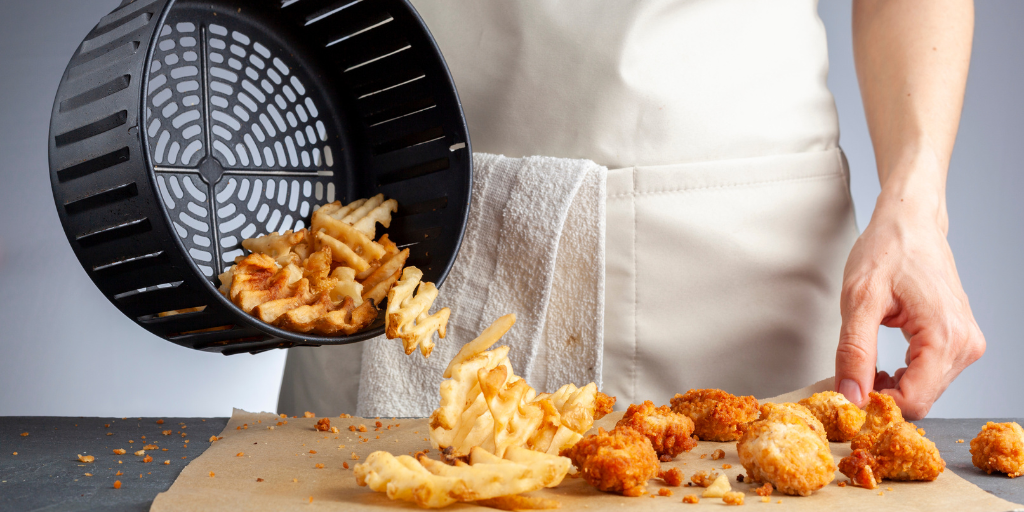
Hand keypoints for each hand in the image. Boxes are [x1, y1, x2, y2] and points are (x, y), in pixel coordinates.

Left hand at [834, 180, 984, 419]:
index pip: (915, 401)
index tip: (848, 395)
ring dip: (892, 388)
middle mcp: (965, 344)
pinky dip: (903, 378)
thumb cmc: (888, 250)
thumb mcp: (859, 300)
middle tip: (850, 379)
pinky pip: (930, 376)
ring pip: (925, 391)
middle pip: (922, 400)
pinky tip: (882, 366)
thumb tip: (851, 395)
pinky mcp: (960, 341)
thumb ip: (855, 351)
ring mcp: (966, 343)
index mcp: (946, 336)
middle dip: (883, 398)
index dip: (877, 406)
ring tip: (866, 366)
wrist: (910, 223)